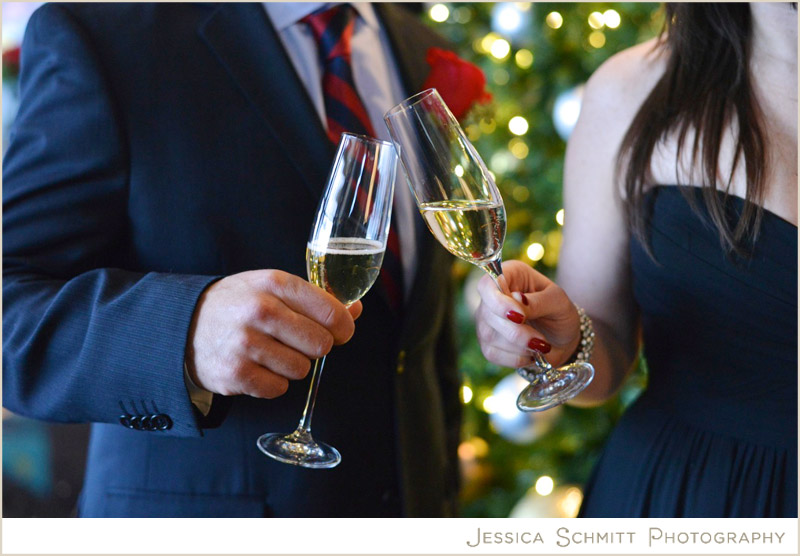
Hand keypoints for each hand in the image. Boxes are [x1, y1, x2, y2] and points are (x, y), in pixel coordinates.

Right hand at [186, 269, 361, 398]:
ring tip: (270, 352)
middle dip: (315, 347)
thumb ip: (315, 298)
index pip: (331, 312)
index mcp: (274, 284)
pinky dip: (273, 383)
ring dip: (292, 366)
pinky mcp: (236, 374)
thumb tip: (356, 309)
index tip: (340, 332)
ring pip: (302, 369)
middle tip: (297, 341)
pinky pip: (279, 389)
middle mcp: (260, 311)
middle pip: (321, 344)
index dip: (343, 327)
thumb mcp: (271, 287)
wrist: (182, 325)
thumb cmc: (238, 304)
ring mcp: (246, 344)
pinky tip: (257, 366)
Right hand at [475, 260, 579, 368]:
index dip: (498, 302)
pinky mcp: (487, 343)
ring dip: (518, 346)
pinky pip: (492, 353)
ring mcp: (486, 320)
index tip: (521, 317)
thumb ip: (538, 301)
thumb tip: (516, 299)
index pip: (488, 284)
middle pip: (488, 313)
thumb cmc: (559, 312)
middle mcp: (492, 296)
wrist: (562, 338)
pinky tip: (530, 355)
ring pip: (488, 335)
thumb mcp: (558, 301)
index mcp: (510, 275)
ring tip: (540, 347)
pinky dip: (514, 358)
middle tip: (541, 341)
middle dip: (516, 332)